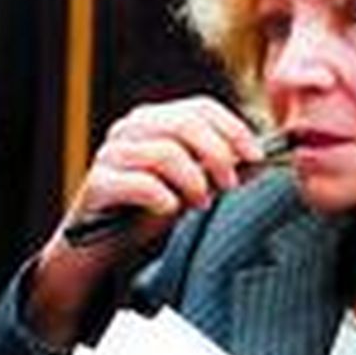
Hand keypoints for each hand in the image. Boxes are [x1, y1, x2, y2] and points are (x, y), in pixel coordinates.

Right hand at [28, 96, 264, 346]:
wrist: (97, 247)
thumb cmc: (145, 212)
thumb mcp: (190, 187)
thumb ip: (218, 171)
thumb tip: (258, 162)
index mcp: (153, 120)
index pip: (200, 107)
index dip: (233, 129)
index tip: (256, 157)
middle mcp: (129, 128)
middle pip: (186, 124)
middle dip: (218, 155)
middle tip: (230, 186)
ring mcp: (111, 153)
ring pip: (166, 153)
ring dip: (194, 182)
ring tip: (199, 204)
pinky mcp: (98, 183)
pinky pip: (141, 184)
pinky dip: (164, 198)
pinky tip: (168, 211)